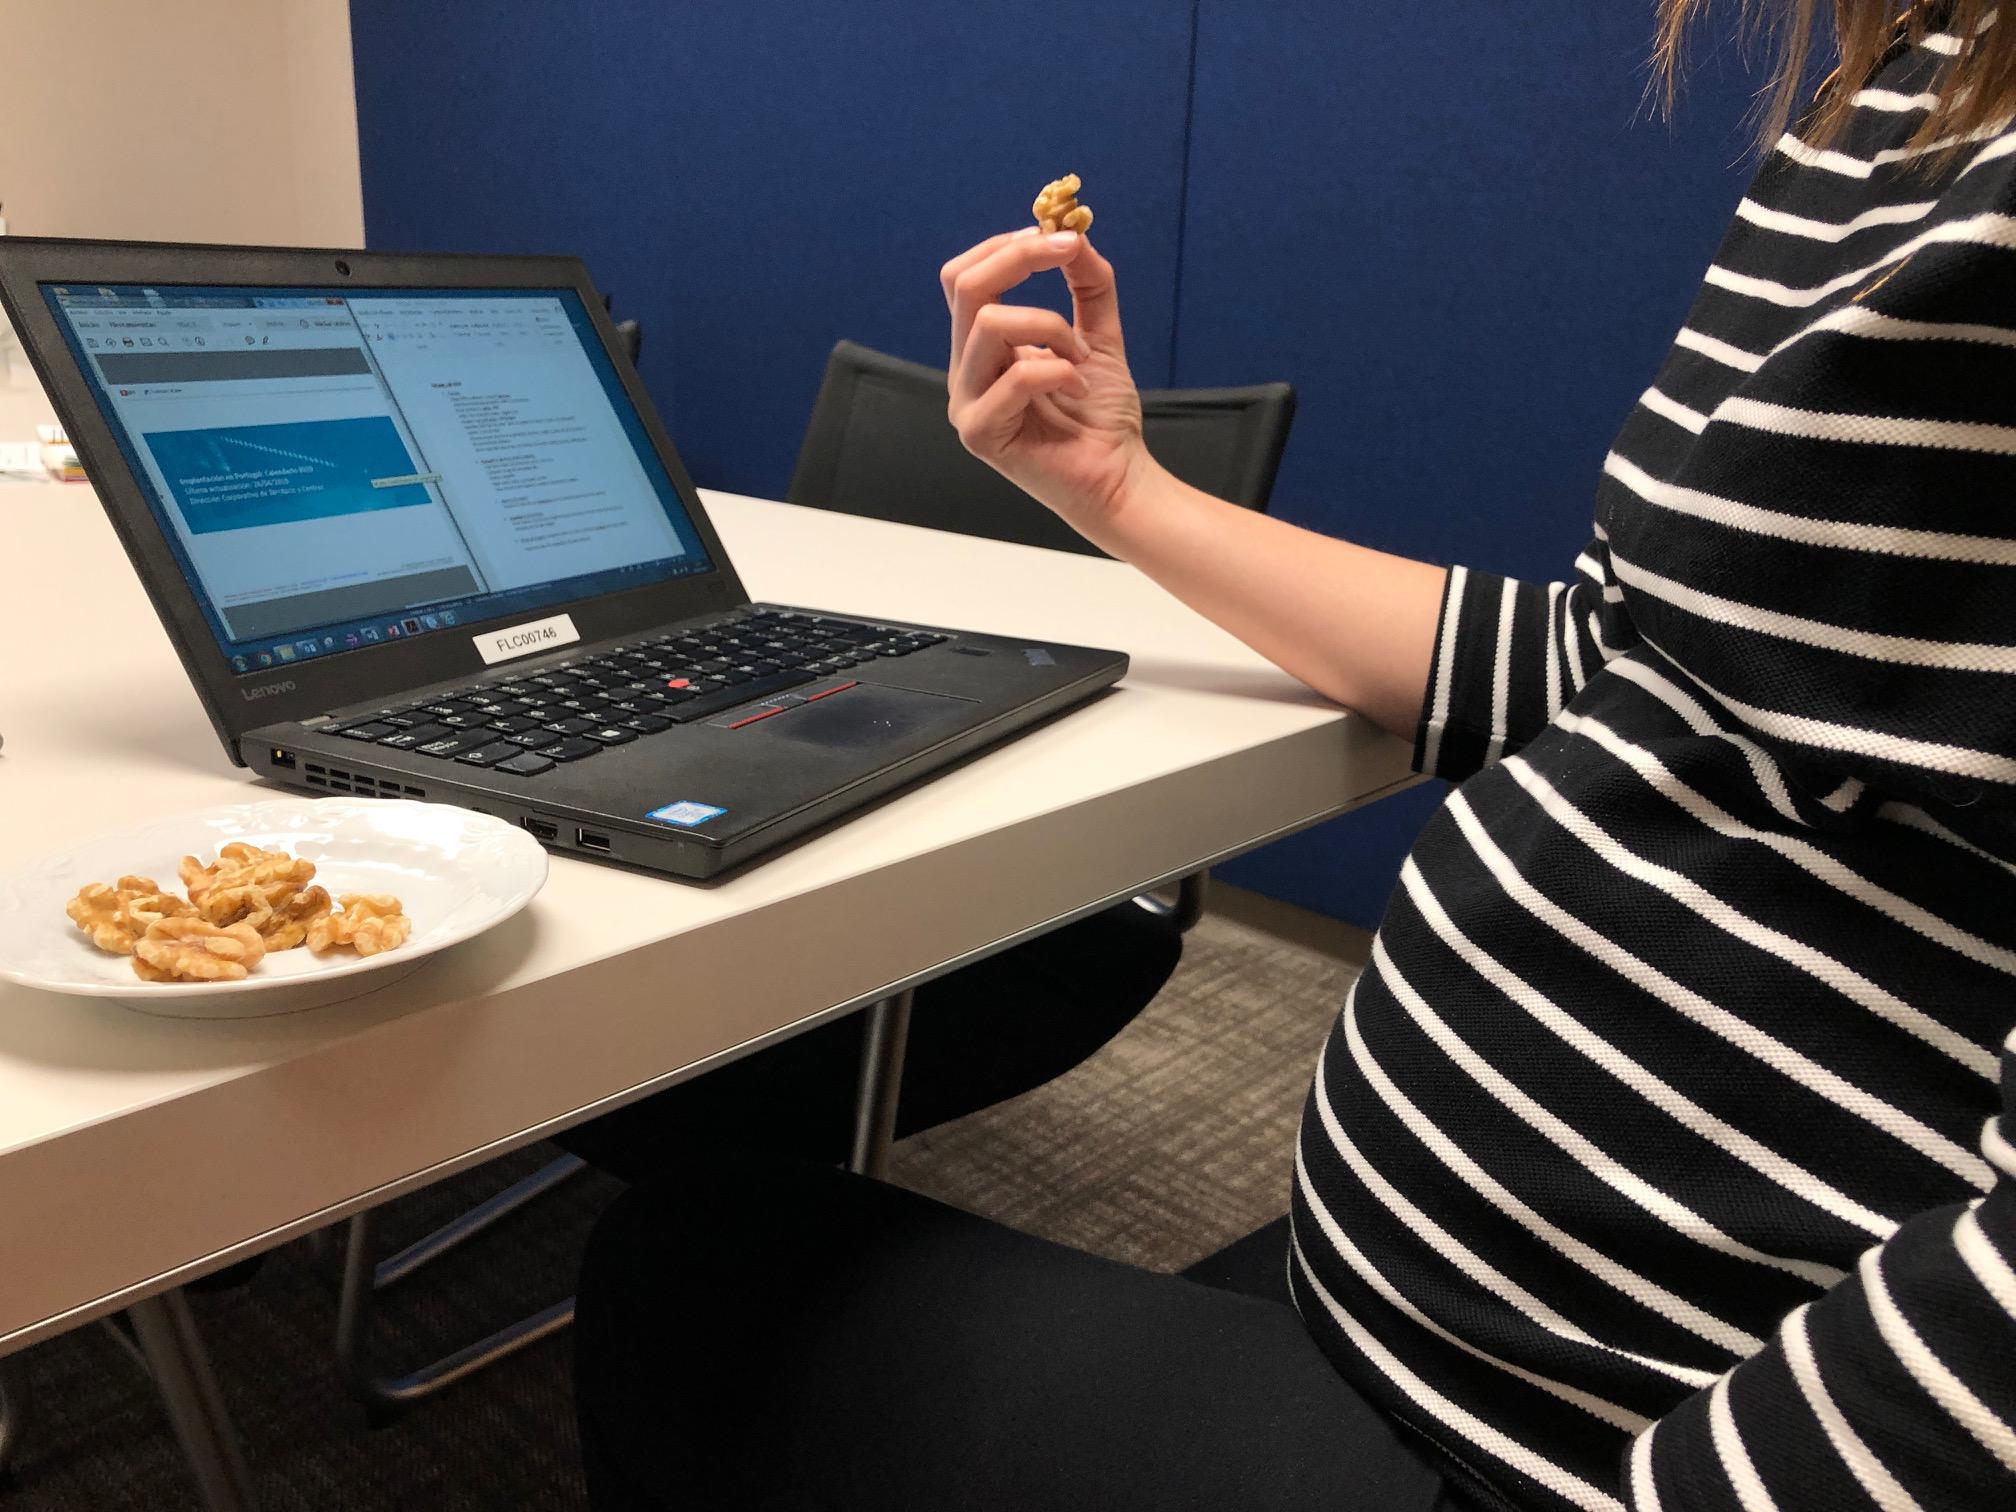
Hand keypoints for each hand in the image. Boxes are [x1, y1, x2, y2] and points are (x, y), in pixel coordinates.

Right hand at [940, 228, 1153, 533]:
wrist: (1120, 478)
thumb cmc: (1102, 417)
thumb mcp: (1098, 336)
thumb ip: (1088, 285)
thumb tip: (1076, 233)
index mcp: (981, 348)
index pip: (965, 277)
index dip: (1007, 246)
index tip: (1059, 237)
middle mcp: (965, 371)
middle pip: (965, 286)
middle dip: (1021, 257)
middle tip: (1068, 251)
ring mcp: (967, 403)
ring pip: (989, 323)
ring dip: (1050, 326)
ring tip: (1080, 357)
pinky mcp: (980, 433)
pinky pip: (1015, 376)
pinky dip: (1059, 370)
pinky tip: (1078, 387)